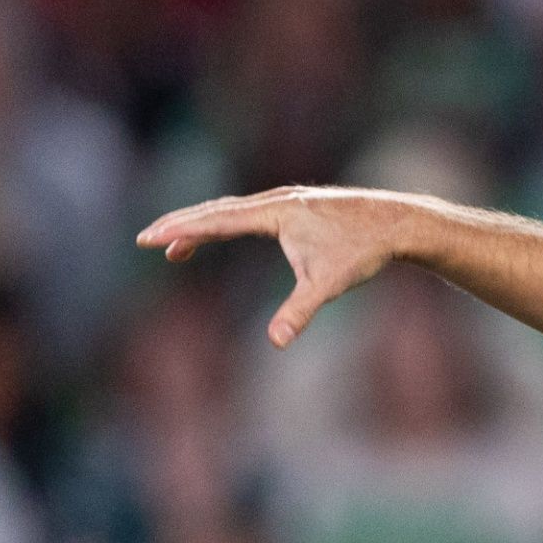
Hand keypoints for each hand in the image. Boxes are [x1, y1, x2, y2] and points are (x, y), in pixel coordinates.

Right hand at [137, 187, 438, 347]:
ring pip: (232, 210)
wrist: (397, 222)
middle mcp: (276, 200)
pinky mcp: (296, 206)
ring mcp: (286, 200)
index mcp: (275, 212)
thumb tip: (277, 342)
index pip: (216, 220)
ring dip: (201, 226)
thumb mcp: (328, 284)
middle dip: (180, 225)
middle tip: (146, 239)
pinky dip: (226, 223)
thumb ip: (298, 312)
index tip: (150, 238)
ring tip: (175, 249)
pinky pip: (249, 213)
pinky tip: (221, 234)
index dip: (181, 230)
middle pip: (216, 210)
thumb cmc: (362, 251)